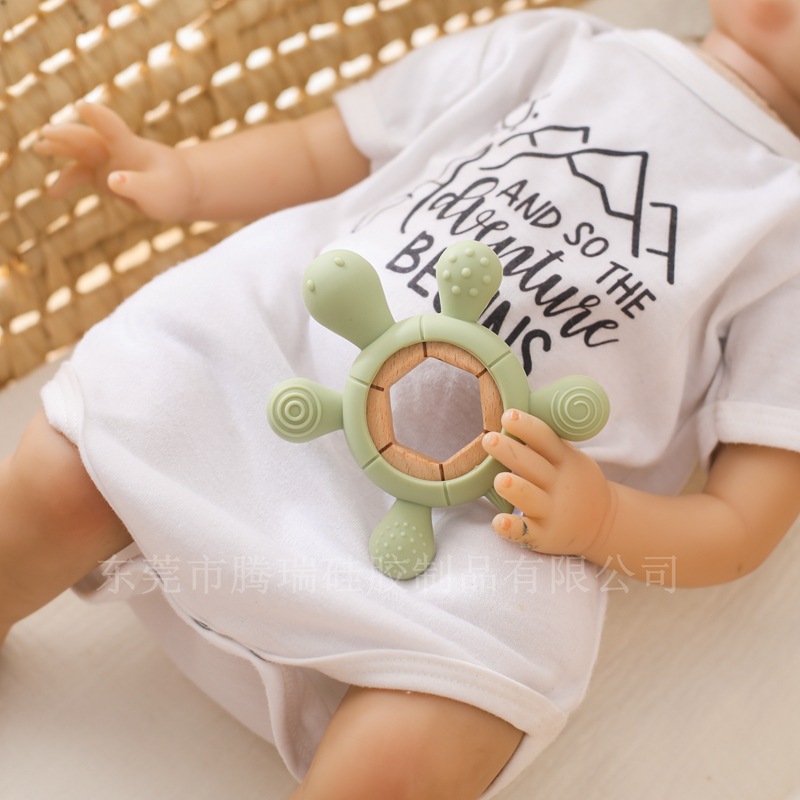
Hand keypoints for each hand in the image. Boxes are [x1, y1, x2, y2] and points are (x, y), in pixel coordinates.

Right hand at [33, 102, 196, 220]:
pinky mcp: (103, 176)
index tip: (83, 106)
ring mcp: (107, 162)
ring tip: (38, 147)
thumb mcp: (158, 192)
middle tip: (47, 133)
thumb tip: (112, 181)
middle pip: (87, 138)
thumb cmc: (173, 189)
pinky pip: (78, 175)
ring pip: (78, 151)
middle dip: (67, 135)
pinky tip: (52, 194)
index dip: (98, 117)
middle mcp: (115, 151)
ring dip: (59, 148)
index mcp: (132, 149)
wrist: (179, 190)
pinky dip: (65, 181)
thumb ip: (136, 185)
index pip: (113, 128)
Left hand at [482, 409, 615, 557]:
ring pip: (531, 498)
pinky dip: (512, 528)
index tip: (508, 416)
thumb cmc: (574, 483)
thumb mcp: (571, 459)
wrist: (602, 523)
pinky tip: (498, 521)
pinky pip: (526, 532)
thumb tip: (511, 415)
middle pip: (533, 465)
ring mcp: (552, 511)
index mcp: (564, 461)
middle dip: (510, 452)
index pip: (545, 440)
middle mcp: (559, 485)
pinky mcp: (544, 535)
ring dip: (516, 488)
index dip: (527, 427)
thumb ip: (546, 443)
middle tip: (489, 440)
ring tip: (500, 479)